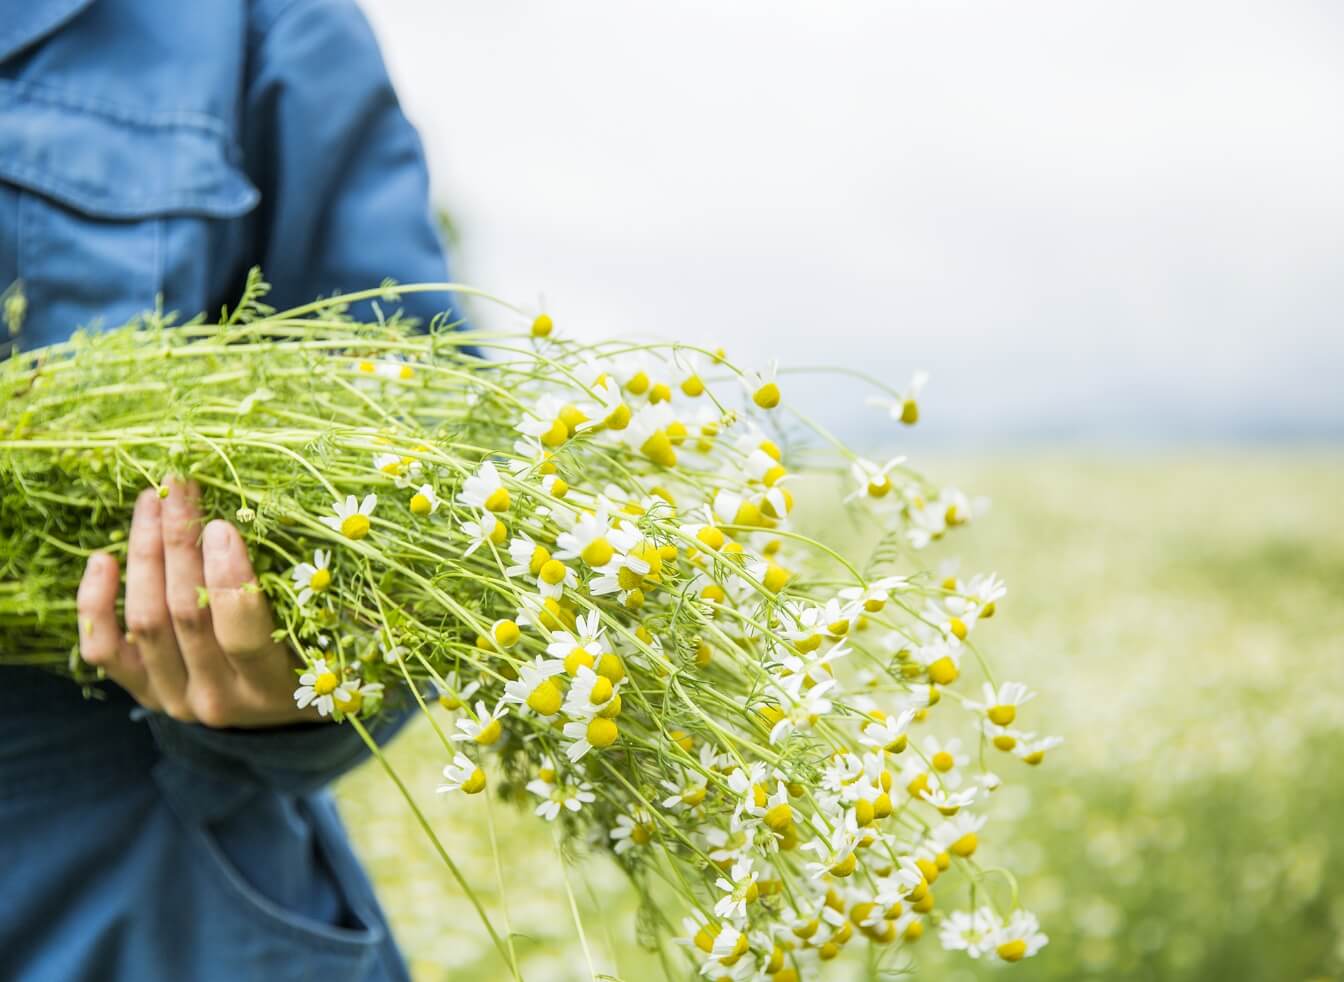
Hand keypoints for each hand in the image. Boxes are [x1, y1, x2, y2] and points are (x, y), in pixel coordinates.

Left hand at [77, 479, 319, 727]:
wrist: (273, 712)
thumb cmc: (313, 658)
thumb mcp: (325, 636)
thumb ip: (311, 595)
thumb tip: (296, 521)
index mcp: (273, 687)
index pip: (242, 637)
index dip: (229, 581)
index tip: (224, 525)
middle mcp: (218, 699)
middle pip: (185, 616)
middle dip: (180, 543)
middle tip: (180, 489)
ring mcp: (174, 698)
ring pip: (145, 620)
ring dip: (145, 554)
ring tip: (151, 503)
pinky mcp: (142, 691)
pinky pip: (104, 650)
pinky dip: (94, 604)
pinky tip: (103, 559)